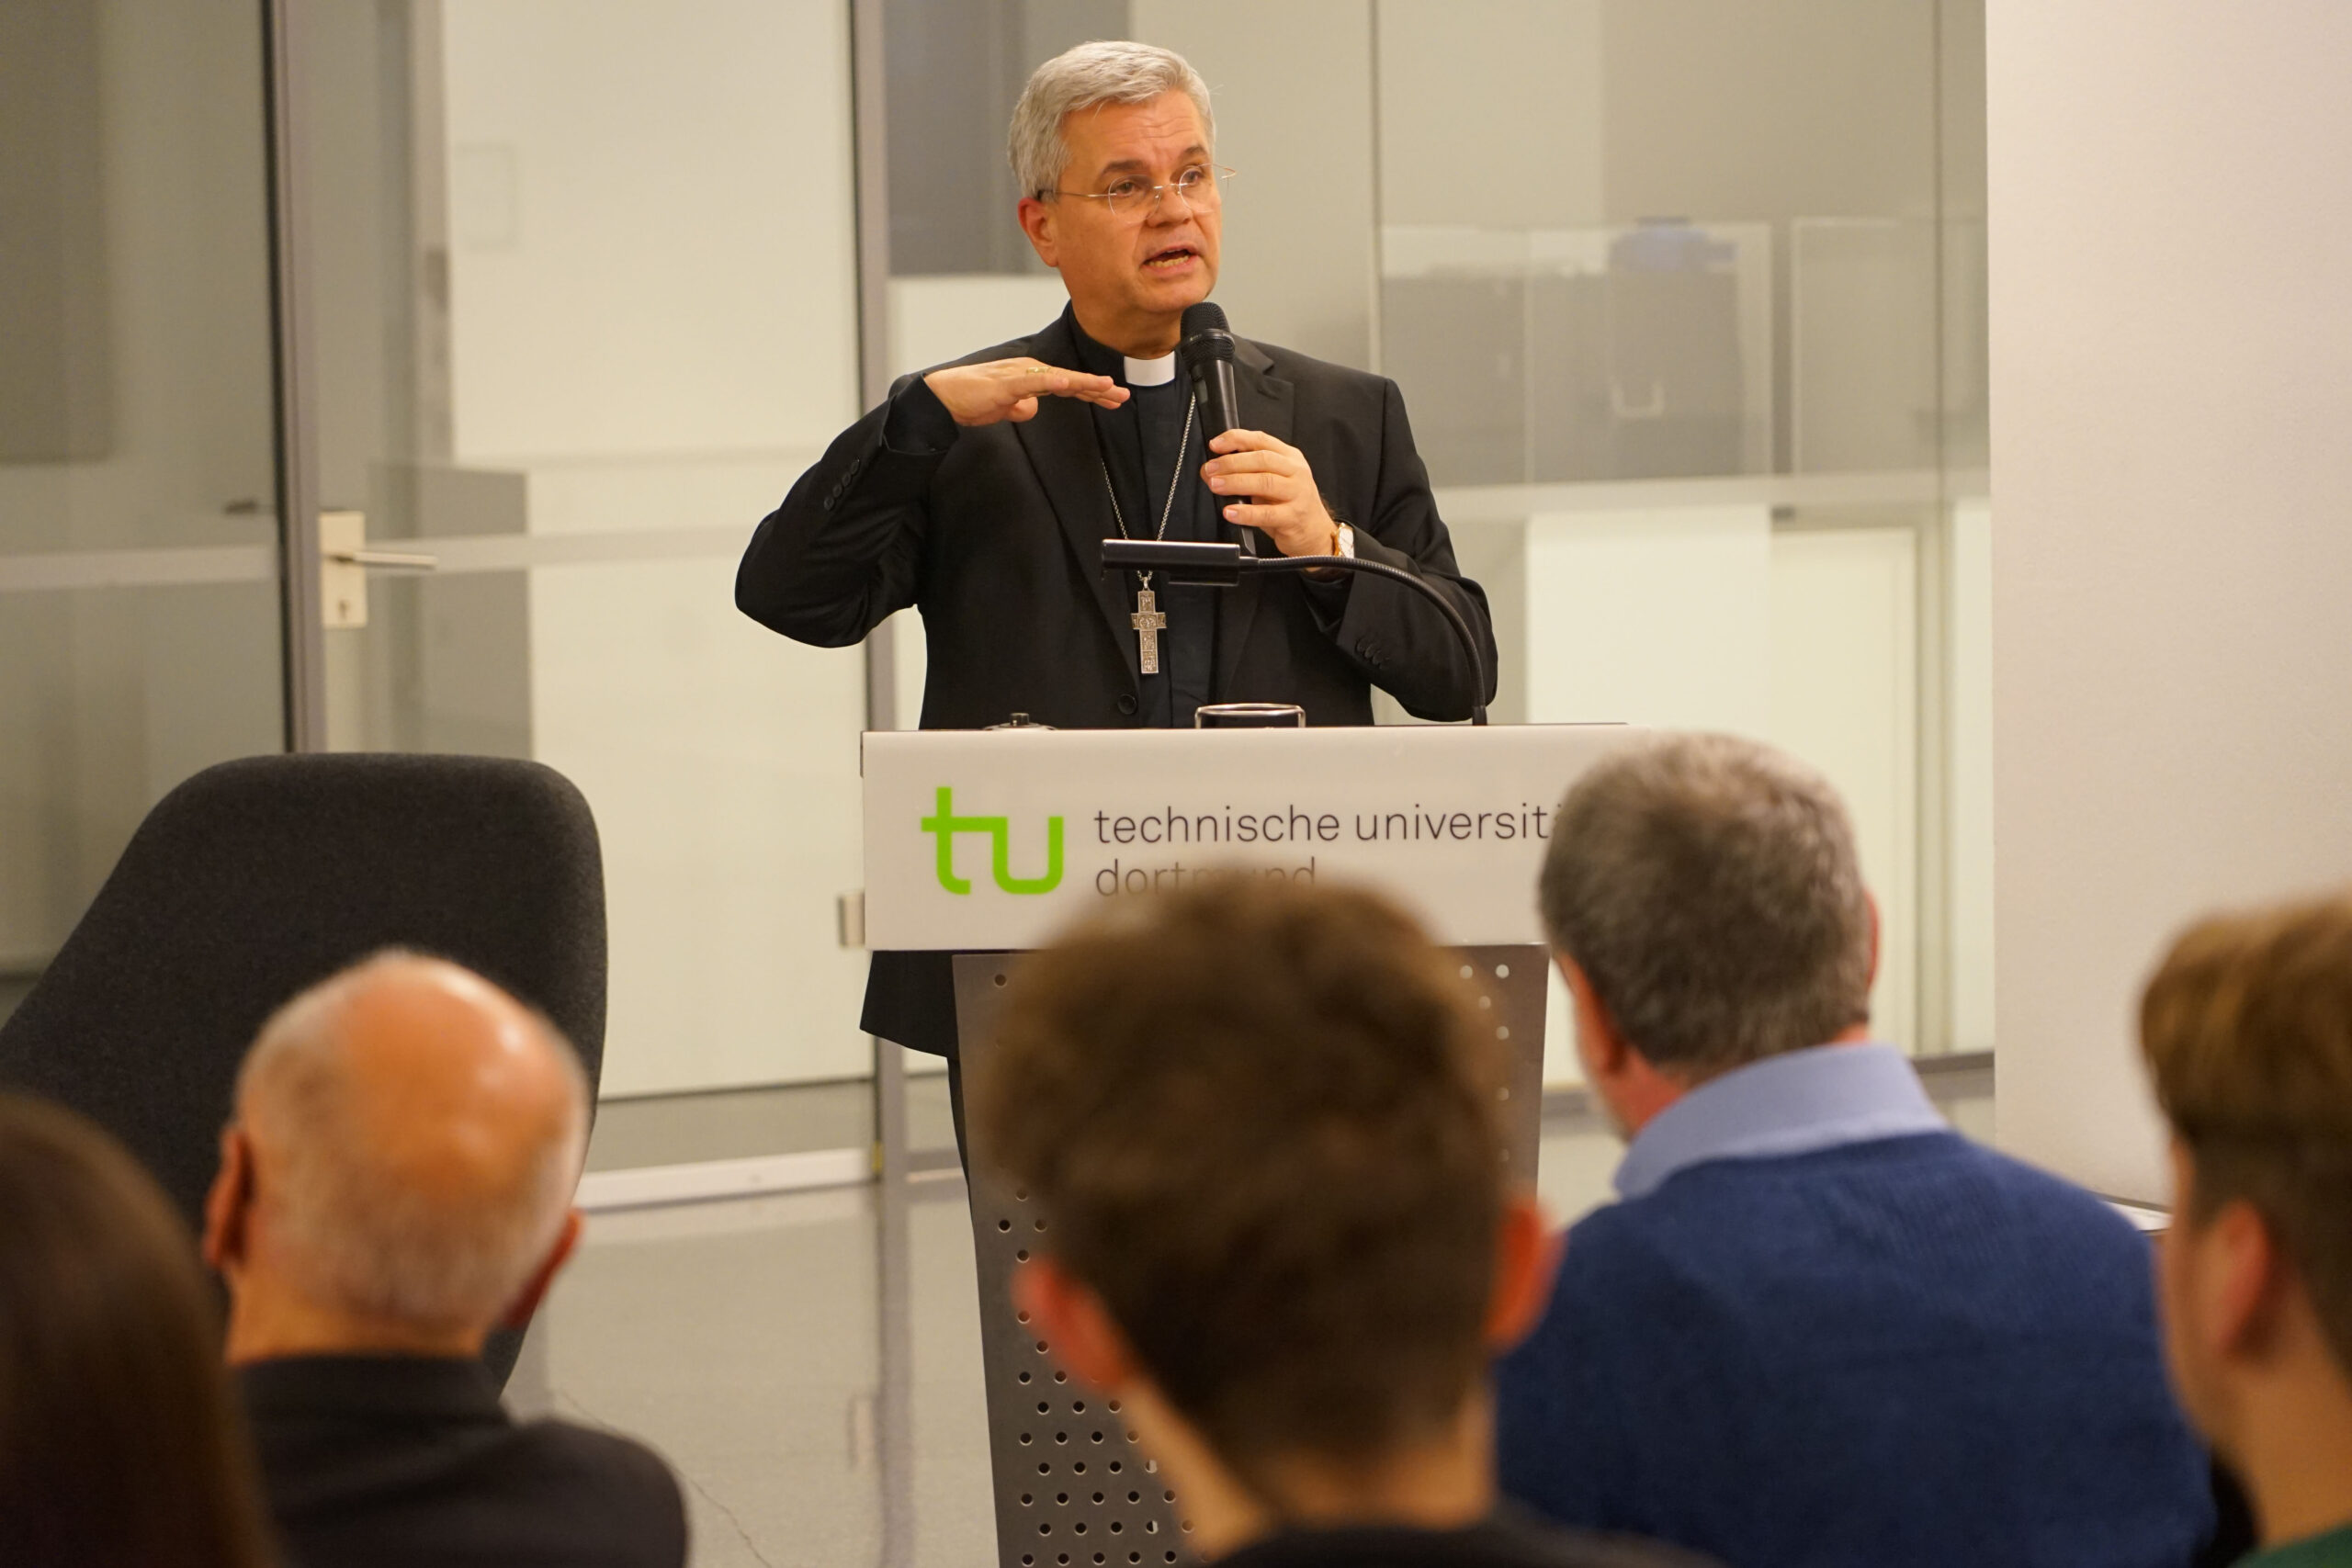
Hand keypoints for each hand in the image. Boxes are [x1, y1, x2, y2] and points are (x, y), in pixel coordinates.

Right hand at [923, 359, 1127, 426]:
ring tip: (1105, 387)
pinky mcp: (1004, 383)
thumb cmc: (971, 400)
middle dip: (1097, 389)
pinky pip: (1031, 382)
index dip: (1092, 391)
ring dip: (1082, 383)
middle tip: (1123, 396)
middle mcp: (1028, 372)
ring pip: (1057, 378)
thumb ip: (1020, 407)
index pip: (1068, 385)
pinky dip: (1050, 382)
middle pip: (1069, 380)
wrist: (943, 397)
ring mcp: (1017, 375)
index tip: (1114, 398)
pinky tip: (1067, 384)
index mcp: (1030, 378)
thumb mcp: (1004, 408)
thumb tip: (1032, 409)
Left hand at [1201, 430, 1340, 558]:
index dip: (1236, 439)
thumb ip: (1247, 472)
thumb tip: (1212, 470)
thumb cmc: (1289, 505)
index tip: (1215, 445)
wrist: (1314, 532)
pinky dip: (1245, 513)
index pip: (1261, 440)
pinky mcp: (1293, 517)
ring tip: (1216, 485)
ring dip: (1235, 482)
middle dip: (1231, 462)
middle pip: (1262, 459)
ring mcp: (1297, 494)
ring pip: (1264, 482)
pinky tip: (1230, 512)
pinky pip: (1267, 514)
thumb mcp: (1272, 481)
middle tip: (1210, 469)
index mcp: (1290, 457)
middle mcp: (1296, 472)